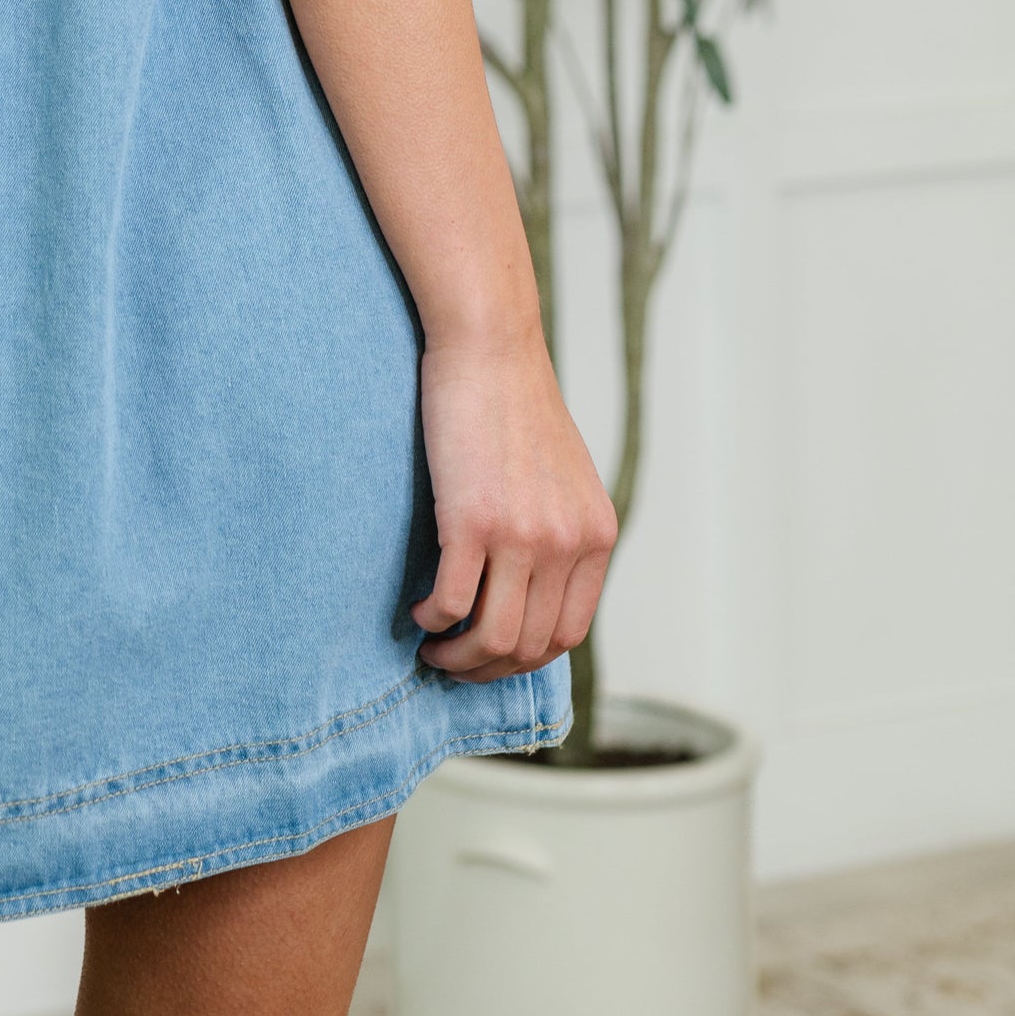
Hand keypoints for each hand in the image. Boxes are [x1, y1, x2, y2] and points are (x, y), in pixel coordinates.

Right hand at [410, 327, 616, 680]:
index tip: (491, 654)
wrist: (489, 346)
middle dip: (487, 668)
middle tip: (453, 660)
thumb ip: (562, 531)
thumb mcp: (564, 477)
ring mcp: (523, 535)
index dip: (525, 658)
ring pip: (493, 637)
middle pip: (531, 646)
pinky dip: (432, 620)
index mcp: (596, 535)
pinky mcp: (472, 521)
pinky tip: (419, 611)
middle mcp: (568, 542)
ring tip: (432, 648)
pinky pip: (452, 604)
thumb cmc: (515, 404)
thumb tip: (534, 591)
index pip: (568, 633)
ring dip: (458, 657)